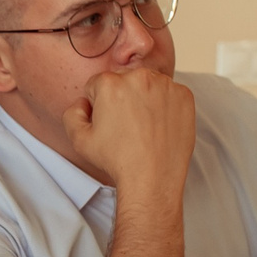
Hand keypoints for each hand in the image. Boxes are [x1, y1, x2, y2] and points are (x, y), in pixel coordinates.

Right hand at [63, 69, 195, 206]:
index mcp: (110, 83)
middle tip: (126, 126)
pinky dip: (165, 106)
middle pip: (124, 80)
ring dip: (144, 99)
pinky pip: (169, 94)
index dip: (98, 105)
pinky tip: (159, 127)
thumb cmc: (117, 161)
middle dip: (122, 98)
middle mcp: (139, 77)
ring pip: (147, 85)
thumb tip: (83, 102)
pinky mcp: (184, 96)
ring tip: (144, 128)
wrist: (152, 180)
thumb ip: (72, 112)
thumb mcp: (78, 139)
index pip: (98, 84)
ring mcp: (165, 85)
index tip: (108, 123)